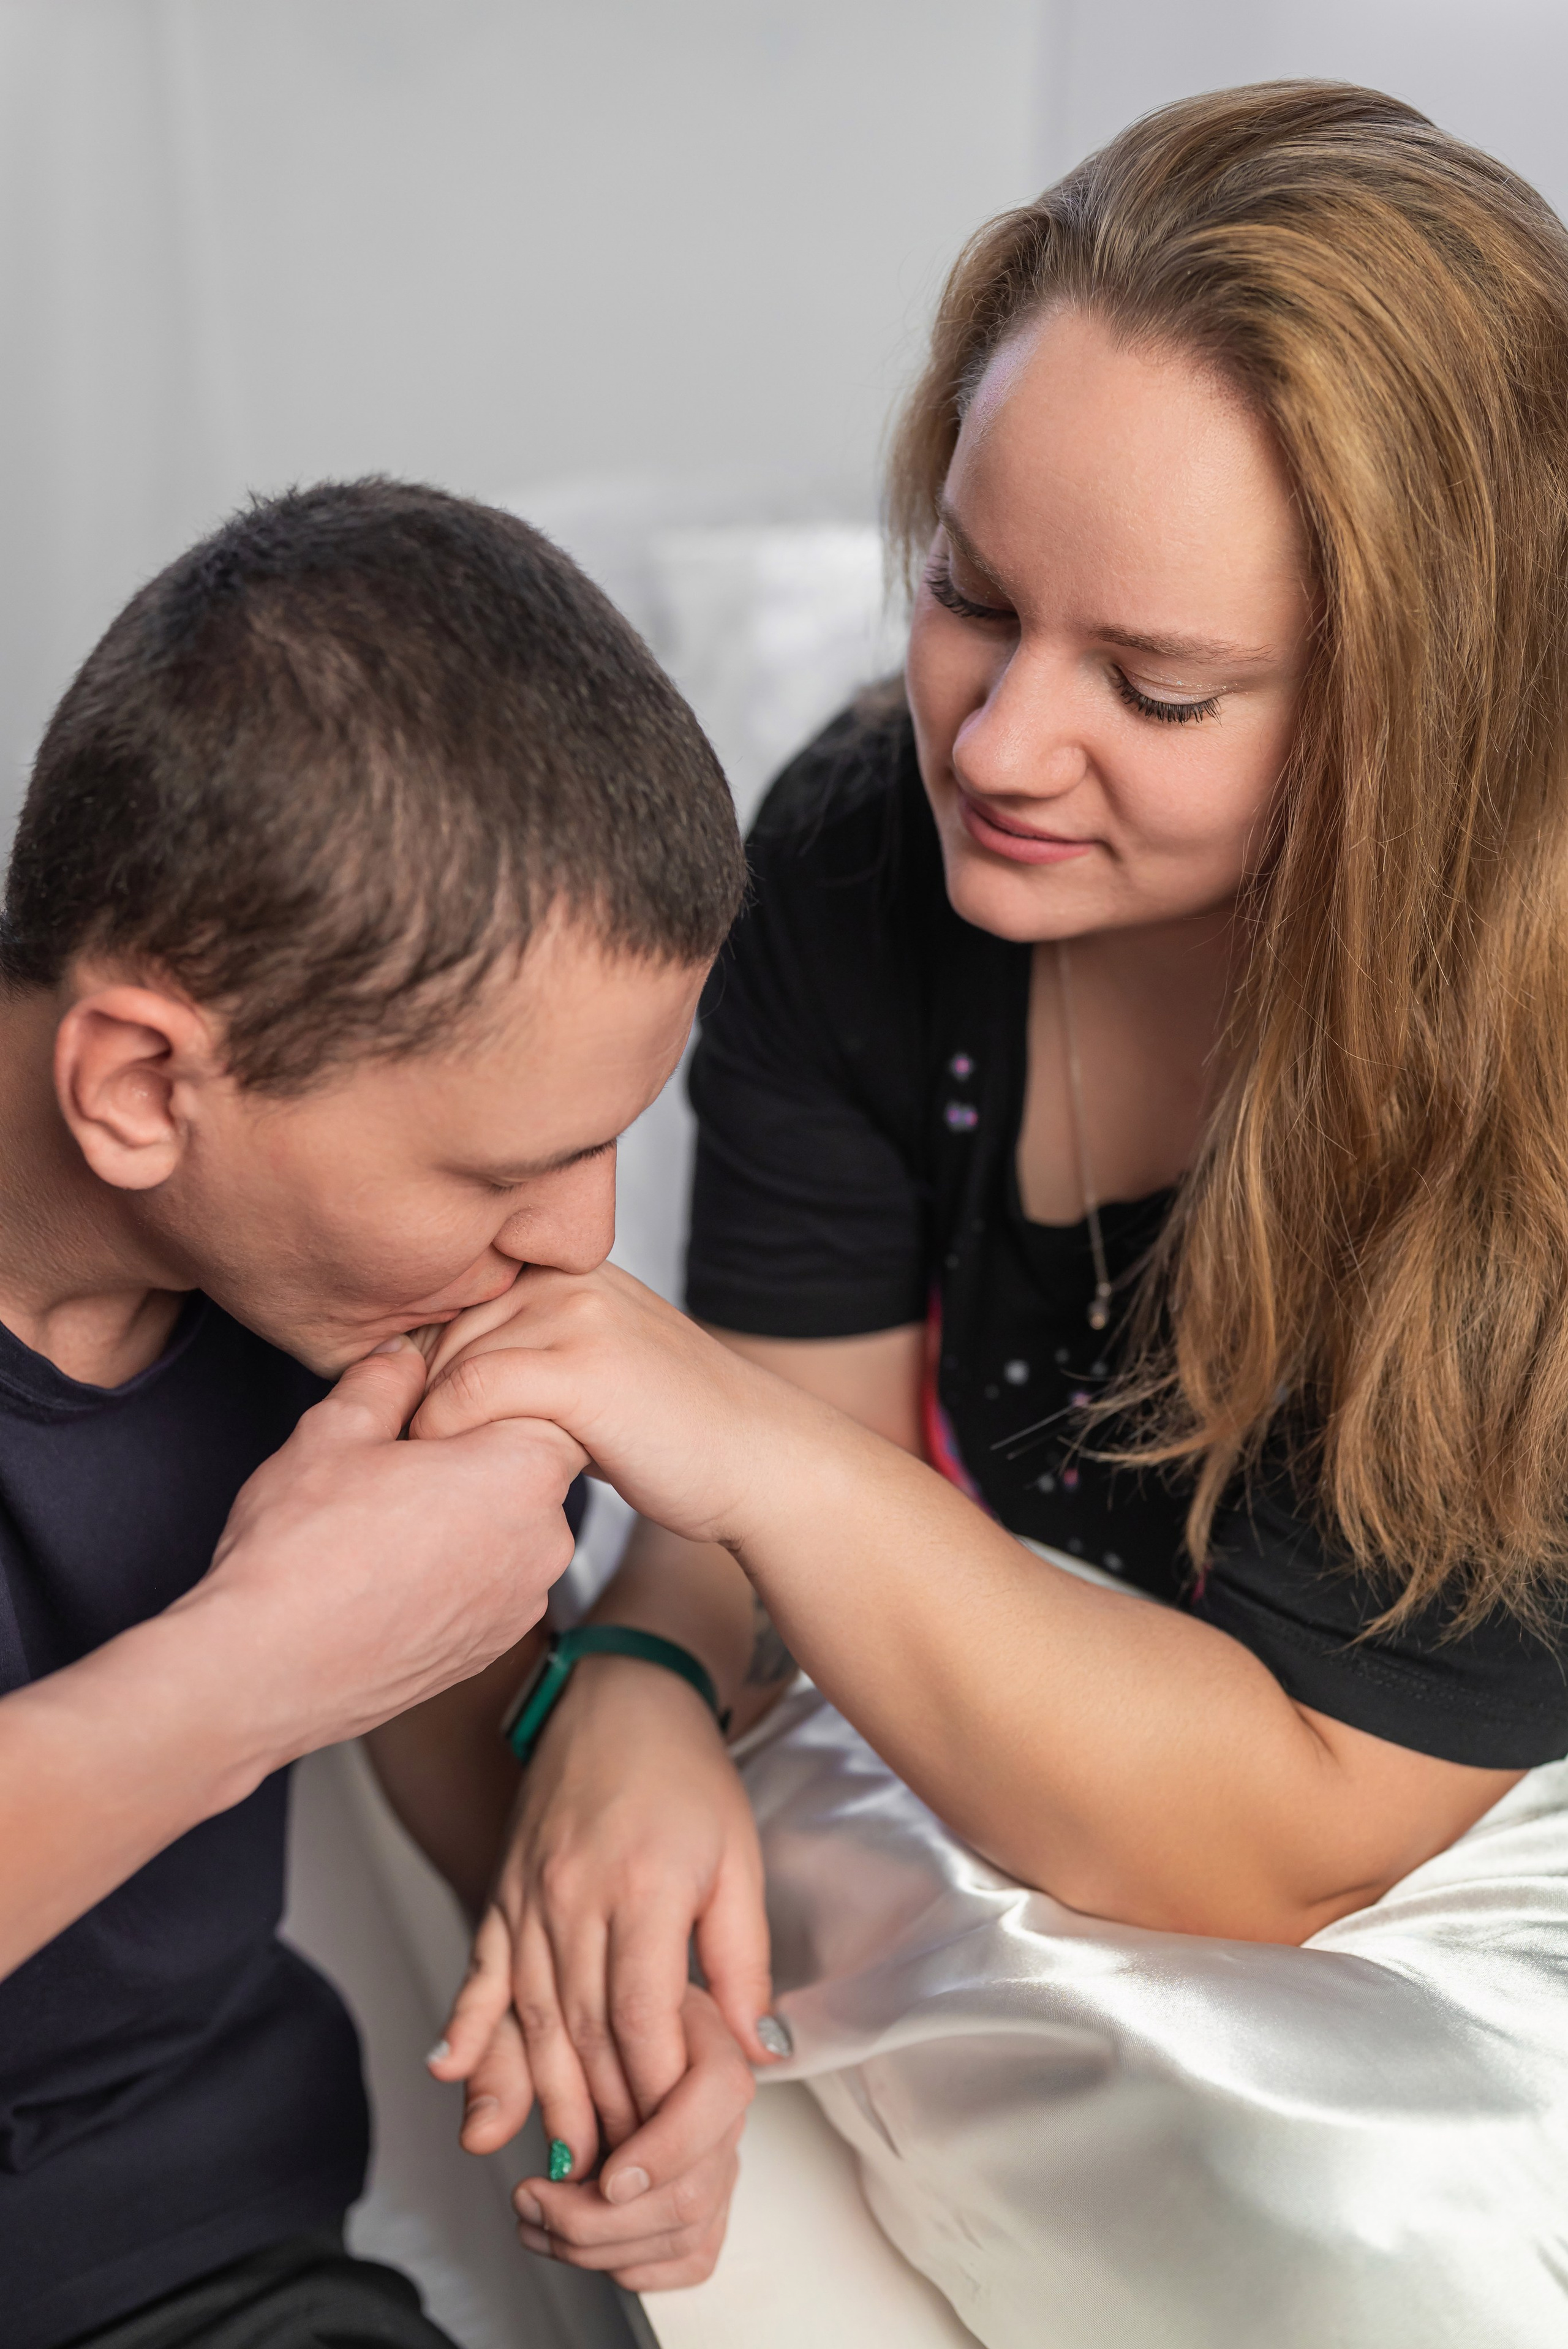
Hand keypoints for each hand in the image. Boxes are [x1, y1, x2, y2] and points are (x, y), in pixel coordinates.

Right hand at [169, 1336, 587, 1773]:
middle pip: (530, 1471)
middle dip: (477, 1459)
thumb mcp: (335, 1430)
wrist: (266, 1670)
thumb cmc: (302, 1548)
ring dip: (466, 1519)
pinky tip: (390, 1573)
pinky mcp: (491, 1650)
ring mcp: (521, 1605)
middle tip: (399, 1463)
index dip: (487, 1398)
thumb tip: (402, 1357)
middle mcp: (544, 1542)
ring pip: (510, 1533)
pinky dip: (455, 1573)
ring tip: (385, 1524)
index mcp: (523, 1471)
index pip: (544, 1405)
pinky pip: (490, 1587)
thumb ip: (384, 1380)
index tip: (431, 1410)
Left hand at [412, 1265, 849, 1552]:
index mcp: (571, 1273)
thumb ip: (531, 1353)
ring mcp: (580, 1318)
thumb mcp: (597, 1367)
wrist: (762, 1460)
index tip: (409, 1415)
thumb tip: (429, 1382)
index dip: (418, 1361)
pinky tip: (453, 1466)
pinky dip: (444, 1431)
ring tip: (428, 1467)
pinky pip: (471, 1391)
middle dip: (413, 1393)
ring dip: (424, 1418)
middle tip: (408, 1453)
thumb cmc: (679, 1432)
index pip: (452, 1299)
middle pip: (440, 1328)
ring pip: (447, 1358)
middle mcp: (571, 1280)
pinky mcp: (583, 1369)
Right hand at [429, 1655, 773, 2278]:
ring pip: (529, 2015)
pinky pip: (480, 1969)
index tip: (667, 2143)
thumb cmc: (686, 1771)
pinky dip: (466, 2028)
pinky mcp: (502, 1888)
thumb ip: (744, 1959)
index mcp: (643, 1887)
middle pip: (579, 2030)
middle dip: (599, 2115)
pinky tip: (451, 2076)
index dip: (652, 2091)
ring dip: (540, 2096)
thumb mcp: (738, 1860)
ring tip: (554, 2164)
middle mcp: (574, 1895)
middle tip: (612, 2185)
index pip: (640, 2016)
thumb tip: (760, 2050)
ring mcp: (529, 1893)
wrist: (621, 1690)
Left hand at [463, 1983, 752, 2289]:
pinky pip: (691, 2258)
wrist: (604, 2037)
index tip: (603, 2178)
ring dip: (598, 2247)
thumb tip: (478, 2136)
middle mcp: (722, 2102)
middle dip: (600, 2219)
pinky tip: (571, 2240)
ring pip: (686, 2232)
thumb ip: (501, 2061)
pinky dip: (627, 2265)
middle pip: (694, 2189)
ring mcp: (721, 2158)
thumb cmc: (573, 2016)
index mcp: (703, 2032)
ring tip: (534, 2220)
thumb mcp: (530, 2012)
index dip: (666, 2146)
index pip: (720, 2091)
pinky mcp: (710, 2203)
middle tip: (531, 2200)